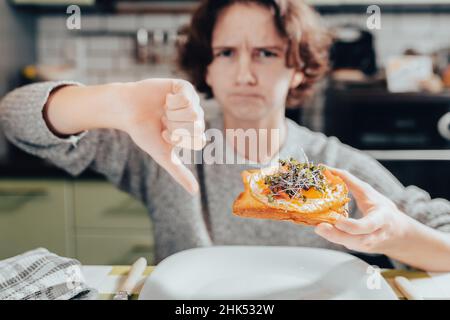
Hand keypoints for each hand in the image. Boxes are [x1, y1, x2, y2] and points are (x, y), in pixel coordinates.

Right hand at [120, 79, 205, 194]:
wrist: (127, 110)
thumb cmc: (144, 132)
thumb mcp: (163, 155)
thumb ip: (180, 173)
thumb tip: (195, 192)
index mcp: (193, 133)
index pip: (198, 141)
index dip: (178, 140)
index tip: (165, 135)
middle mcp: (195, 117)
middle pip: (198, 127)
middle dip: (175, 127)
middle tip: (163, 121)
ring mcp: (192, 101)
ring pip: (194, 113)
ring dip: (173, 114)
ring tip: (163, 110)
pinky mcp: (184, 87)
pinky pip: (187, 98)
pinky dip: (172, 101)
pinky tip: (164, 99)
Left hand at [314, 167, 411, 254]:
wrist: (397, 232)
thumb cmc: (381, 208)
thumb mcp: (368, 191)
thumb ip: (347, 180)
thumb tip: (325, 168)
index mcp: (382, 218)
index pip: (369, 225)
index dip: (353, 226)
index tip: (338, 222)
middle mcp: (376, 234)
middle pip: (358, 239)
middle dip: (338, 235)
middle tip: (320, 227)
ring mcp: (368, 244)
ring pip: (351, 245)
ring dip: (333, 238)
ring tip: (319, 228)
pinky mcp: (360, 248)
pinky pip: (346, 244)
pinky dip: (334, 238)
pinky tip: (324, 230)